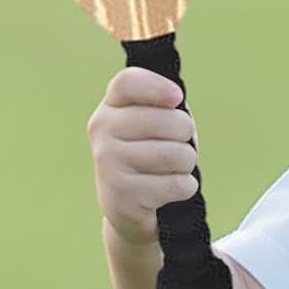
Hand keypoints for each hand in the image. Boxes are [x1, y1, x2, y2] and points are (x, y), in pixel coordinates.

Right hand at [87, 68, 200, 246]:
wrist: (127, 206)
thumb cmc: (148, 155)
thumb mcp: (150, 124)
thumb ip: (162, 106)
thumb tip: (174, 99)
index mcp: (110, 106)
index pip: (128, 82)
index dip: (157, 86)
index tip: (177, 98)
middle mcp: (102, 129)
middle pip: (167, 120)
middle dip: (186, 135)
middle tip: (176, 145)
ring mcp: (108, 161)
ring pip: (177, 154)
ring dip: (186, 165)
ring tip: (171, 169)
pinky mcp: (122, 194)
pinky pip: (178, 185)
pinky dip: (184, 188)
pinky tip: (166, 190)